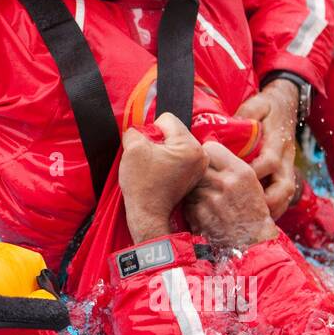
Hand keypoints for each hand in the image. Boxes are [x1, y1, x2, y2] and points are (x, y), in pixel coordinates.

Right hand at [119, 113, 207, 241]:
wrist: (148, 214)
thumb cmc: (142, 184)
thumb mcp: (132, 148)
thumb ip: (136, 130)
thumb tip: (139, 130)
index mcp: (190, 146)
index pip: (167, 120)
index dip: (151, 131)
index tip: (147, 150)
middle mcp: (200, 155)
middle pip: (174, 131)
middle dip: (159, 141)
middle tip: (150, 160)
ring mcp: (200, 166)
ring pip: (176, 143)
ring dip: (163, 150)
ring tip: (155, 167)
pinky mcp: (195, 175)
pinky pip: (179, 156)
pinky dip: (168, 160)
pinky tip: (160, 172)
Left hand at [183, 141, 278, 247]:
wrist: (252, 244)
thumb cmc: (251, 213)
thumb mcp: (250, 183)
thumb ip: (229, 167)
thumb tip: (205, 151)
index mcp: (240, 172)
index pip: (211, 147)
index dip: (208, 154)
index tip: (209, 162)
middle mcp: (225, 182)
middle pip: (198, 165)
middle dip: (199, 172)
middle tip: (205, 182)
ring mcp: (209, 198)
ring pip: (190, 182)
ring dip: (194, 189)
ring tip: (207, 199)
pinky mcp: (197, 213)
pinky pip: (187, 201)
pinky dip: (192, 206)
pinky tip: (205, 213)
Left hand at [236, 80, 298, 218]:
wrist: (286, 105)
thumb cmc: (268, 106)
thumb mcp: (258, 104)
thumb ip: (246, 114)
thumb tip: (227, 125)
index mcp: (278, 143)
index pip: (269, 162)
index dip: (253, 174)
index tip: (232, 182)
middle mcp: (286, 159)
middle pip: (283, 187)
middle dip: (266, 202)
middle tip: (242, 212)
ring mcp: (287, 169)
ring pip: (285, 196)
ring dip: (270, 209)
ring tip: (248, 220)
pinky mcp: (285, 175)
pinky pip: (283, 197)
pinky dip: (271, 208)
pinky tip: (253, 216)